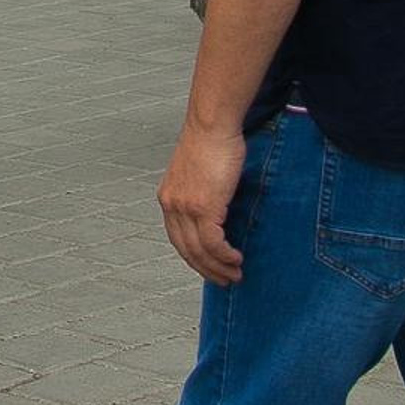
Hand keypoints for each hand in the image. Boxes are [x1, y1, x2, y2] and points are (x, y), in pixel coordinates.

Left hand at [157, 120, 248, 284]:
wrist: (212, 125)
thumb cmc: (211, 142)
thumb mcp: (199, 173)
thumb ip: (202, 193)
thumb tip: (218, 211)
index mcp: (168, 197)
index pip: (177, 238)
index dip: (194, 257)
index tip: (209, 267)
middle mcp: (172, 205)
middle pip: (186, 250)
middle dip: (206, 269)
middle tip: (224, 279)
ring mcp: (186, 207)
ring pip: (200, 251)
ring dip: (218, 267)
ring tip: (234, 274)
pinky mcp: (203, 207)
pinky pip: (213, 243)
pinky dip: (225, 256)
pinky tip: (236, 258)